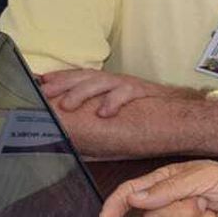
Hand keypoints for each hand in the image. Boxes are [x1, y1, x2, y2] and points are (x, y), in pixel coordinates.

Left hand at [40, 69, 170, 116]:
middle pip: (83, 76)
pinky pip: (125, 93)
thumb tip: (66, 140)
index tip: (38, 82)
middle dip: (62, 83)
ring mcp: (126, 84)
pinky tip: (104, 112)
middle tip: (45, 93)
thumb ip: (92, 125)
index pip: (76, 77)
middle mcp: (113, 81)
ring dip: (81, 92)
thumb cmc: (142, 116)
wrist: (179, 112)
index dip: (58, 78)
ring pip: (100, 81)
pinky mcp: (141, 90)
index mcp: (103, 85)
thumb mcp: (114, 116)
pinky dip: (113, 102)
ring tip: (67, 105)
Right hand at [98, 158, 217, 216]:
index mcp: (171, 185)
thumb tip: (138, 197)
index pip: (135, 195)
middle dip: (182, 212)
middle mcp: (175, 210)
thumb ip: (170, 187)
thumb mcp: (206, 175)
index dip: (118, 204)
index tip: (107, 215)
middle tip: (204, 202)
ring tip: (217, 215)